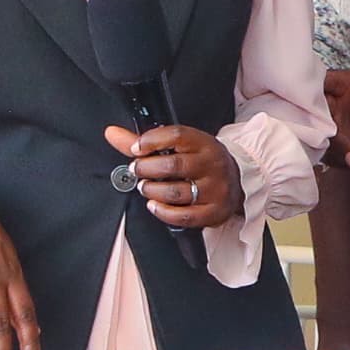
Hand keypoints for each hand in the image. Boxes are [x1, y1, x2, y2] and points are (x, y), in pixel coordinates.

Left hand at [108, 123, 241, 230]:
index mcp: (203, 143)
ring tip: (145, 187)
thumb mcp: (180, 146)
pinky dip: (164, 212)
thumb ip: (145, 141)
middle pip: (173, 165)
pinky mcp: (214, 211)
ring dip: (152, 190)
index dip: (151, 140)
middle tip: (137, 170)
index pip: (176, 135)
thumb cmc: (201, 160)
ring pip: (176, 192)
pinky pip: (184, 216)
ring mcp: (214, 189)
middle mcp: (211, 164)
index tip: (135, 148)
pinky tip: (154, 205)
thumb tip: (112, 133)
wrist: (237, 180)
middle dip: (147, 168)